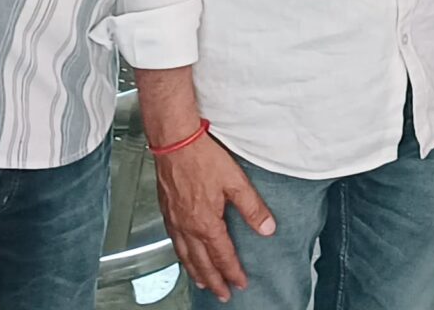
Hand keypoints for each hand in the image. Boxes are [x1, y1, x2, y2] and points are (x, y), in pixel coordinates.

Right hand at [153, 133, 274, 300]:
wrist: (173, 141)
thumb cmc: (201, 157)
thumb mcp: (236, 181)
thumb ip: (253, 208)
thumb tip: (267, 228)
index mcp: (206, 222)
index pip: (222, 256)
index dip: (233, 272)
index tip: (240, 283)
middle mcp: (188, 226)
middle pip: (201, 263)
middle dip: (214, 281)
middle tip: (222, 294)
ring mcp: (174, 220)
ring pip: (185, 256)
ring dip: (195, 272)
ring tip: (203, 282)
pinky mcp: (166, 211)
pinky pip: (174, 242)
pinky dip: (181, 256)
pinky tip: (184, 254)